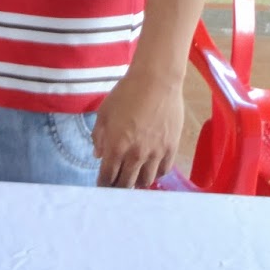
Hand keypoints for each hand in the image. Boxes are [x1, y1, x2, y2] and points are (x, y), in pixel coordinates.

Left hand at [91, 68, 183, 188]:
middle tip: (115, 187)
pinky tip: (149, 169)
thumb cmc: (126, 93)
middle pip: (126, 183)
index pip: (107, 176)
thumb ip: (99, 136)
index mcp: (116, 146)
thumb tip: (98, 155)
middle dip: (118, 187)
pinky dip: (154, 174)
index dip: (103, 184)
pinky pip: (163, 171)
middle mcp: (136, 155)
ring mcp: (156, 153)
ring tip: (133, 179)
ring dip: (137, 183)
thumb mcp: (104, 112)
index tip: (102, 186)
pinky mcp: (171, 148)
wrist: (157, 81)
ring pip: (146, 181)